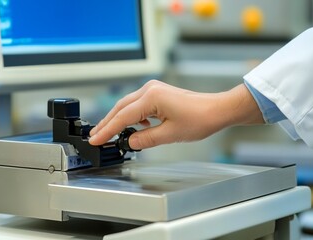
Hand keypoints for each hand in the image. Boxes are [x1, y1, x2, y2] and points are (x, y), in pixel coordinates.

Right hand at [89, 80, 263, 149]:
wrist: (216, 109)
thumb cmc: (200, 119)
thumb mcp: (170, 134)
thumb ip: (146, 139)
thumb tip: (130, 142)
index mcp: (151, 97)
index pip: (123, 117)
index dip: (108, 130)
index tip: (96, 139)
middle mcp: (150, 89)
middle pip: (121, 107)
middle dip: (108, 123)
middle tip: (95, 136)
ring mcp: (154, 89)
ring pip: (128, 105)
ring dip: (119, 119)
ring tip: (109, 133)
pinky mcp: (159, 93)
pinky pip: (139, 104)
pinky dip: (132, 116)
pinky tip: (135, 127)